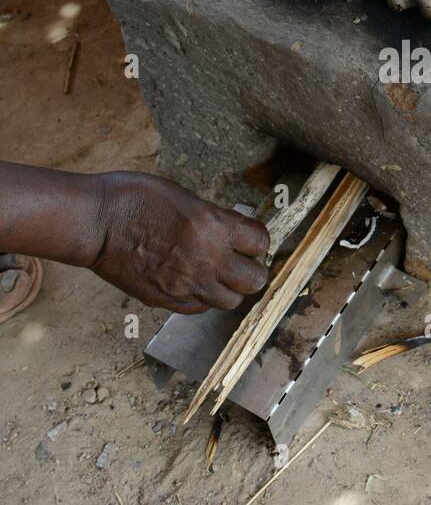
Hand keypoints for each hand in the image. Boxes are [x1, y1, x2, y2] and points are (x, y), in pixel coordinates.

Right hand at [87, 172, 268, 312]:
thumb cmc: (135, 199)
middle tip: (241, 261)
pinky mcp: (167, 301)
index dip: (257, 240)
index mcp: (214, 228)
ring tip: (217, 275)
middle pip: (254, 280)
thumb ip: (212, 218)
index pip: (260, 242)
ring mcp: (187, 285)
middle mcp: (207, 261)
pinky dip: (202, 298)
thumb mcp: (185, 196)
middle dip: (253, 269)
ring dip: (229, 288)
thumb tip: (230, 232)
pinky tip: (192, 282)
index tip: (250, 239)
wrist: (96, 224)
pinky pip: (200, 308)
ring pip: (230, 301)